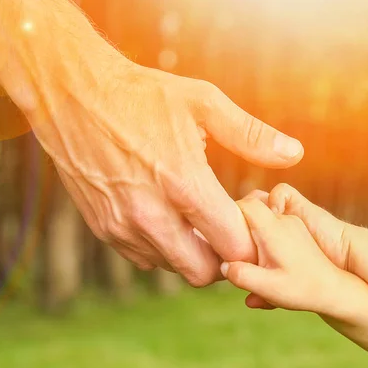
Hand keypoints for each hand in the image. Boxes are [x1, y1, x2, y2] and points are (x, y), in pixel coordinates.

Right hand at [31, 46, 303, 286]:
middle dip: (222, 257)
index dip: (249, 240)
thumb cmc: (143, 96)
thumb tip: (295, 154)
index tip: (250, 223)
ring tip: (195, 220)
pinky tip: (166, 217)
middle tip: (225, 229)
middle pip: (202, 272)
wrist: (73, 95)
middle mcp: (151, 213)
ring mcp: (123, 225)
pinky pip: (144, 258)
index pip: (232, 244)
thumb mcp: (202, 103)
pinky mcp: (104, 228)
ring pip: (173, 268)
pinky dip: (161, 248)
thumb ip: (251, 135)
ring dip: (191, 252)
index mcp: (183, 182)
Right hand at [221, 193, 344, 313]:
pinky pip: (272, 228)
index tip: (223, 234)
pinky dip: (262, 241)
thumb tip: (223, 265)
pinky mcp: (296, 232)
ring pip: (262, 219)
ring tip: (250, 262)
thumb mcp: (268, 288)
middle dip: (238, 228)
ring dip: (250, 236)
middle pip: (252, 209)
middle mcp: (284, 221)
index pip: (247, 204)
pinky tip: (263, 265)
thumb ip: (241, 276)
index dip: (230, 214)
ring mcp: (292, 224)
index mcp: (275, 229)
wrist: (334, 291)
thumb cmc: (302, 290)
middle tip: (233, 251)